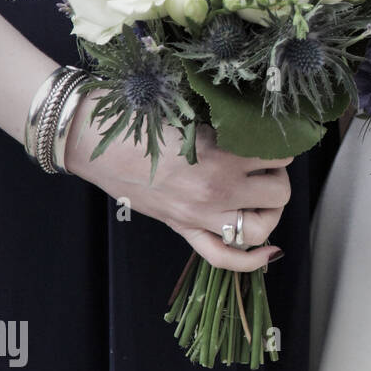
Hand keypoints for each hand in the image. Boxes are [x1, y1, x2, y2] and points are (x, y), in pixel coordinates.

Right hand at [65, 94, 291, 270]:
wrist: (89, 138)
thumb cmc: (136, 116)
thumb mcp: (190, 110)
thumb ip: (226, 125)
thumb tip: (258, 127)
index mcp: (220, 157)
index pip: (278, 156)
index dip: (280, 145)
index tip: (271, 138)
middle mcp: (215, 192)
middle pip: (279, 193)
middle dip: (278, 176)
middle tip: (265, 164)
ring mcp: (199, 216)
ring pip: (261, 228)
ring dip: (269, 211)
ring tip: (261, 194)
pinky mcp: (182, 228)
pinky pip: (224, 257)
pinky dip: (252, 260)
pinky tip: (271, 251)